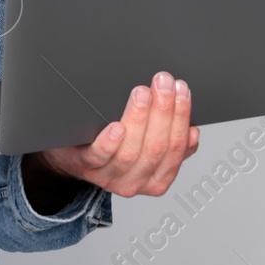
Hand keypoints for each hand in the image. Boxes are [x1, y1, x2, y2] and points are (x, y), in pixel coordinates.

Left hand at [34, 71, 198, 197]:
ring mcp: (110, 177)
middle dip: (163, 111)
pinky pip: (99, 156)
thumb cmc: (113, 148)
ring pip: (131, 151)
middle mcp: (136, 182)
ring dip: (140, 118)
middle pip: (156, 147)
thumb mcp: (145, 147)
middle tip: (164, 82)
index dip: (181, 117)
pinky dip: (110, 142)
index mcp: (157, 178)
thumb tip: (191, 129)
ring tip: (142, 93)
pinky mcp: (86, 166)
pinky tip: (116, 127)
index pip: (177, 148)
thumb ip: (167, 141)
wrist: (72, 159)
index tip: (181, 89)